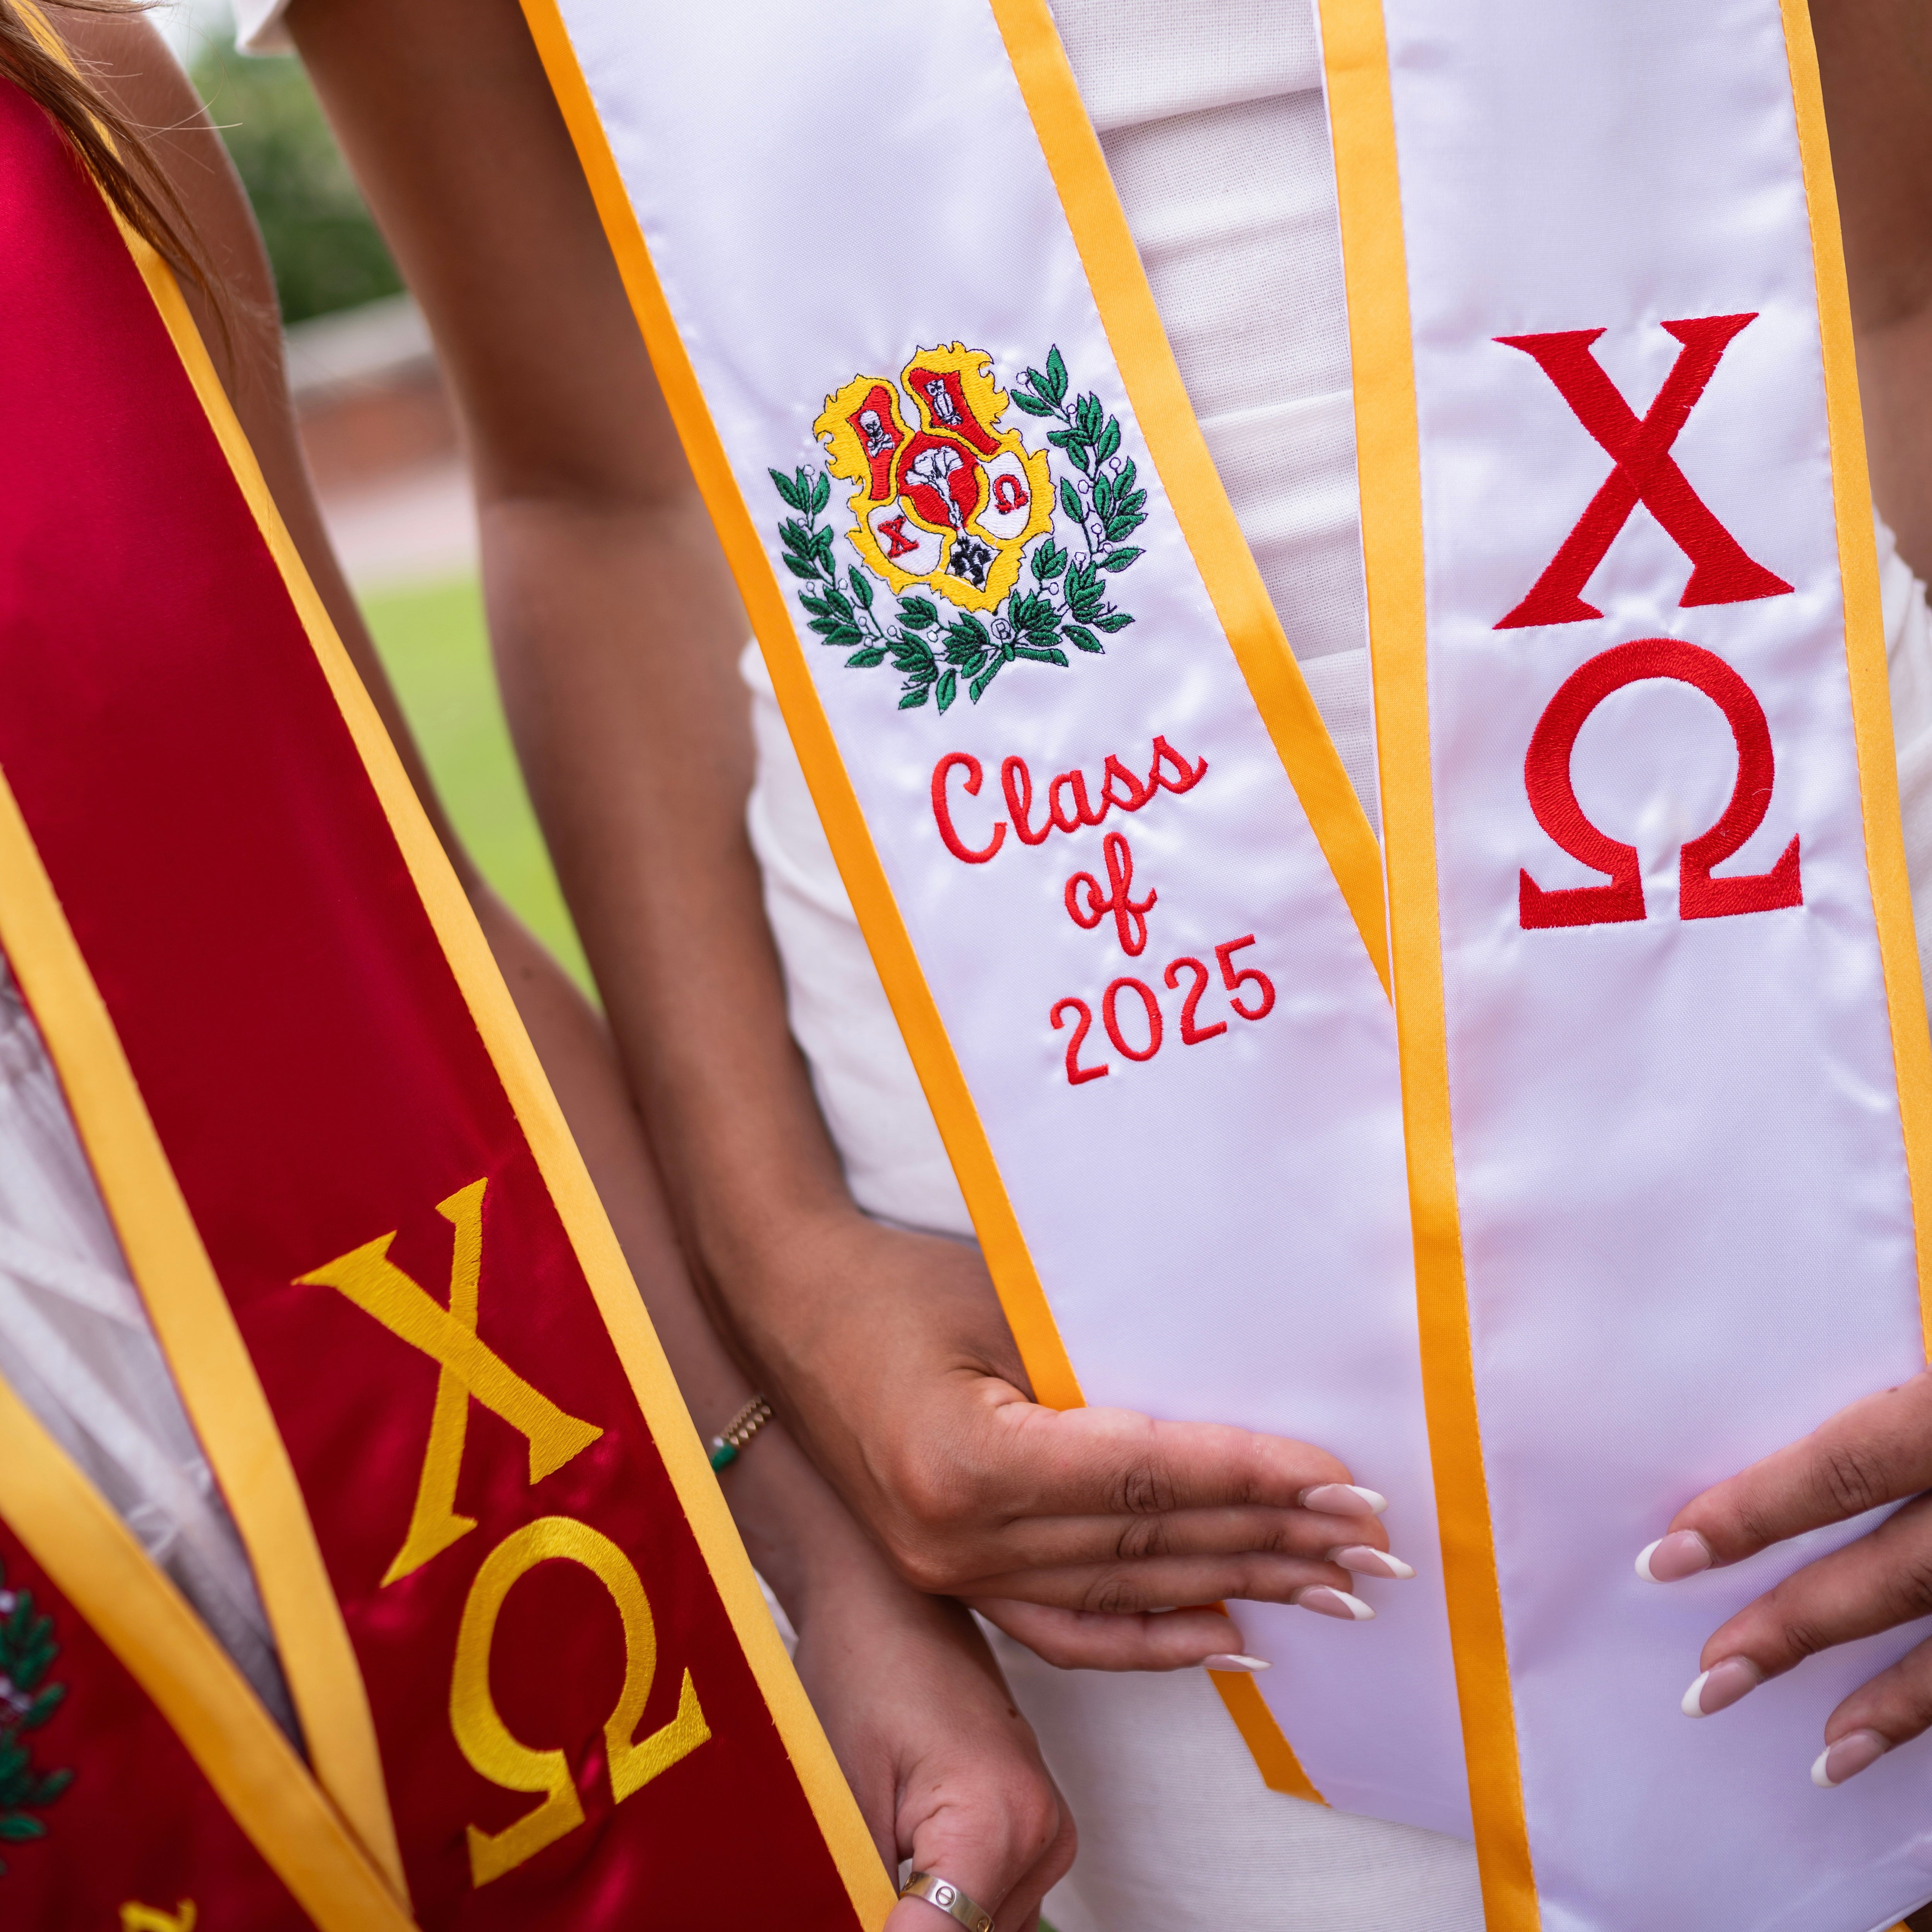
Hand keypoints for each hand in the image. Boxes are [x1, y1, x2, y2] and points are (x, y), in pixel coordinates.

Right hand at [729, 1211, 1412, 1671]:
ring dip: (1234, 1587)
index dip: (1251, 1478)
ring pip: (1122, 1594)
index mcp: (967, 1459)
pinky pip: (1067, 1627)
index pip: (1144, 1478)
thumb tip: (1231, 1407)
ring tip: (1330, 1588)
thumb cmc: (897, 1285)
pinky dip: (1153, 1636)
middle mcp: (957, 1535)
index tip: (1343, 1482)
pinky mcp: (951, 1577)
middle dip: (1270, 1540)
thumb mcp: (1005, 1304)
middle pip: (1146, 1545)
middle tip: (1369, 1543)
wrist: (787, 1307)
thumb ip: (1106, 1365)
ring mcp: (950, 1570)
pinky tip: (1229, 1636)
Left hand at [791, 1560, 1073, 1931]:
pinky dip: (945, 1900)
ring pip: (979, 1930)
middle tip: (859, 1860)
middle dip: (906, 1921)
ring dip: (925, 1911)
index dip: (887, 1930)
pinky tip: (904, 1851)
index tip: (853, 1899)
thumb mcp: (843, 1795)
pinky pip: (990, 1908)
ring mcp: (1049, 1836)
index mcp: (1000, 1817)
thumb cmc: (861, 1671)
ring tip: (879, 1844)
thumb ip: (863, 1891)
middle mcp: (1044, 1832)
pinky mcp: (1038, 1836)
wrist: (890, 1601)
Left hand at [1640, 1368, 1931, 1785]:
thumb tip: (1807, 1456)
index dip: (1753, 1512)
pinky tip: (1915, 1744)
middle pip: (1894, 1575)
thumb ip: (1904, 1395)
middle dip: (1796, 1630)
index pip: (1842, 1468)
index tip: (1669, 1555)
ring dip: (1895, 1709)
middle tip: (1710, 1680)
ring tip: (1821, 1754)